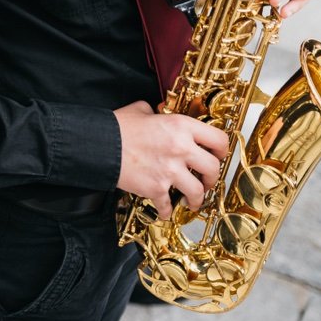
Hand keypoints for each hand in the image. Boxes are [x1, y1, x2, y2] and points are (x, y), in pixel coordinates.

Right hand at [114, 101, 228, 216]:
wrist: (98, 144)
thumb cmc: (117, 127)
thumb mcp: (140, 110)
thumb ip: (155, 112)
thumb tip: (156, 113)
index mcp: (180, 126)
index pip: (218, 139)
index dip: (222, 150)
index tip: (218, 156)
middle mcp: (180, 148)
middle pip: (213, 168)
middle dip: (212, 178)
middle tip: (206, 181)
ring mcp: (170, 170)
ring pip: (198, 191)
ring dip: (197, 199)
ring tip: (191, 201)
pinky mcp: (156, 187)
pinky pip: (168, 205)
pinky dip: (167, 211)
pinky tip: (164, 210)